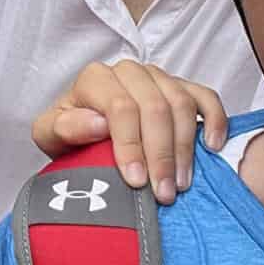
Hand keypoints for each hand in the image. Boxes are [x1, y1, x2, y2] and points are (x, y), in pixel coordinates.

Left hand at [32, 60, 228, 204]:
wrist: (83, 132)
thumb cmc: (69, 136)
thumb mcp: (50, 136)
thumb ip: (65, 128)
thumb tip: (98, 123)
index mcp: (94, 79)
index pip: (120, 108)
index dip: (130, 146)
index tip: (136, 181)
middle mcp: (128, 71)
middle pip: (155, 106)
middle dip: (161, 154)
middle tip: (164, 192)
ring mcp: (157, 77)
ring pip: (181, 103)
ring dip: (185, 147)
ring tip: (182, 183)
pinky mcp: (180, 87)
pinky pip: (205, 96)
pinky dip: (214, 119)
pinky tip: (212, 146)